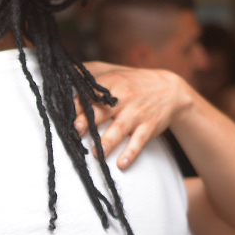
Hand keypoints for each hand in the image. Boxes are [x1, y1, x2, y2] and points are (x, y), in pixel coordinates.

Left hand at [72, 63, 194, 168]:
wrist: (169, 89)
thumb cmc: (132, 82)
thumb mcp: (113, 71)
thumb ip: (88, 72)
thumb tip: (64, 70)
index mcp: (111, 82)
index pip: (90, 93)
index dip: (77, 105)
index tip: (64, 116)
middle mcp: (123, 97)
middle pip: (102, 110)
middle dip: (88, 121)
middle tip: (75, 130)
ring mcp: (137, 113)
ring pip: (120, 128)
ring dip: (108, 141)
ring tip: (97, 153)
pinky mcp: (149, 127)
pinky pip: (139, 141)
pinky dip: (131, 153)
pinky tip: (122, 164)